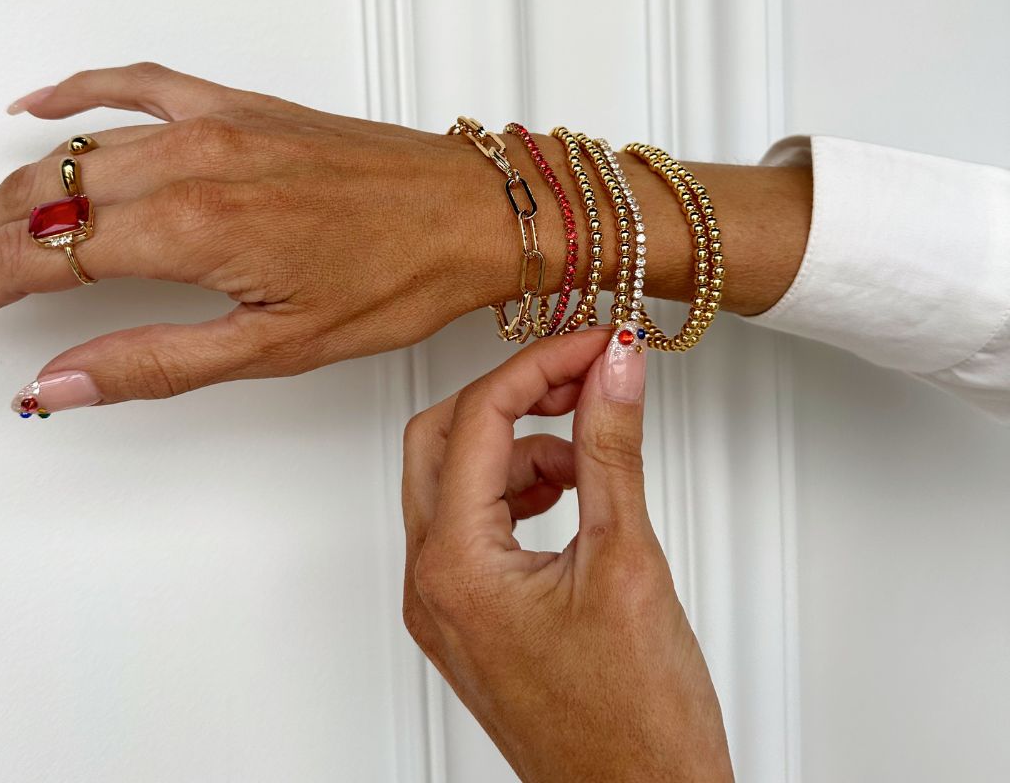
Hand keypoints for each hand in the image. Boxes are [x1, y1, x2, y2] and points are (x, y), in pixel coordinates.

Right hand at [0, 63, 520, 410]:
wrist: (472, 213)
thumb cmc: (400, 278)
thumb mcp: (275, 347)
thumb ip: (153, 362)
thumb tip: (54, 383)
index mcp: (193, 227)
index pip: (37, 256)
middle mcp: (191, 161)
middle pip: (38, 199)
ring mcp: (214, 123)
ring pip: (74, 149)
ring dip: (13, 193)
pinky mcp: (240, 106)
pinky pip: (136, 84)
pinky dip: (76, 93)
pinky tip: (35, 106)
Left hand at [401, 324, 732, 781]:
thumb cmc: (636, 726)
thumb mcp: (628, 561)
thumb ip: (610, 449)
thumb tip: (613, 369)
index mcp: (456, 567)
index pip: (478, 419)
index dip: (539, 365)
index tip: (594, 343)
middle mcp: (433, 585)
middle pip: (441, 438)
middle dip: (511, 395)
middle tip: (580, 375)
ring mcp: (445, 604)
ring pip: (452, 478)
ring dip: (515, 444)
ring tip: (585, 452)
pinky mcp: (471, 616)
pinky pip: (471, 522)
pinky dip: (514, 488)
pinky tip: (569, 492)